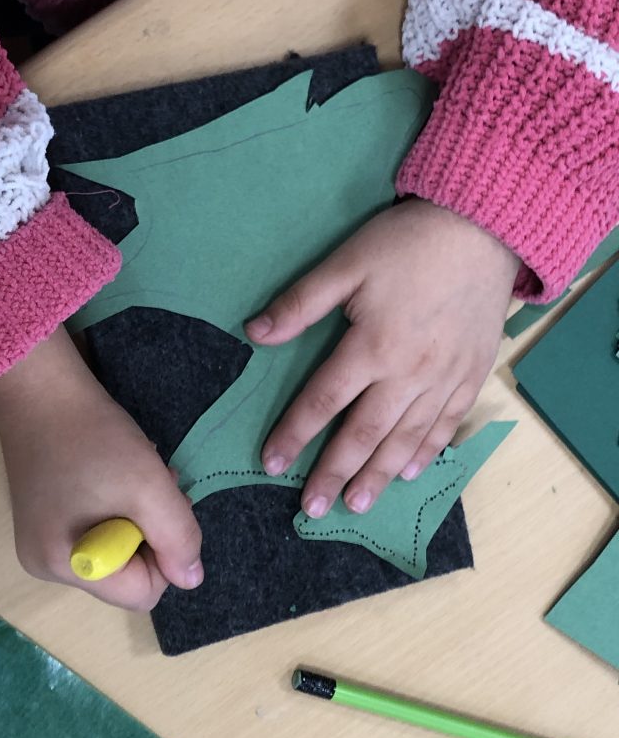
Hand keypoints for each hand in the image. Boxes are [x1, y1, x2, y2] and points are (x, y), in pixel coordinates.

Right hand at [0, 327, 202, 609]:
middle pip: (126, 574)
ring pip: (117, 550)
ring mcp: (41, 542)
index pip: (141, 593)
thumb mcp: (149, 488)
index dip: (163, 554)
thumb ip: (178, 538)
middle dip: (148, 532)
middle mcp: (45, 565)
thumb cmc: (94, 438)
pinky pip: (98, 530)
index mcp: (64, 566)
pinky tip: (114, 473)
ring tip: (131, 475)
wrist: (41, 387)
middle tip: (146, 486)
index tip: (157, 507)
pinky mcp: (45, 518)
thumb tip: (190, 578)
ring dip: (137, 515)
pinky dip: (118, 506)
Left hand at [245, 199, 519, 516]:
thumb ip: (301, 303)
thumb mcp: (347, 263)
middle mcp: (408, 375)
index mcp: (372, 347)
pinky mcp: (471, 376)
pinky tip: (410, 472)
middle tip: (312, 509)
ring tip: (356, 505)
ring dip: (378, 476)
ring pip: (405, 439)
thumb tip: (254, 334)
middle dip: (334, 474)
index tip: (271, 464)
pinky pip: (446, 425)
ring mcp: (444, 380)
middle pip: (363, 434)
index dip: (294, 434)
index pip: (323, 401)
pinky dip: (426, 452)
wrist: (484, 228)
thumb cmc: (407, 244)